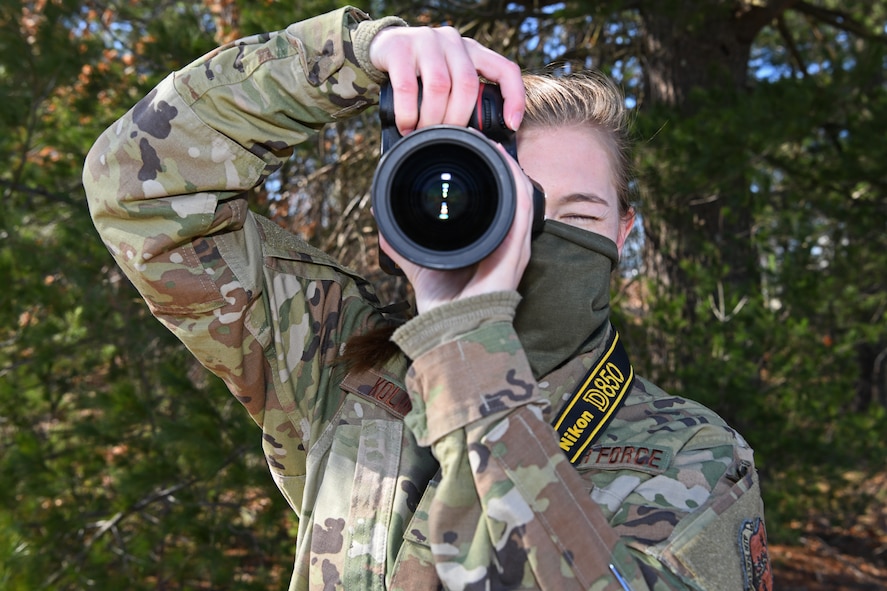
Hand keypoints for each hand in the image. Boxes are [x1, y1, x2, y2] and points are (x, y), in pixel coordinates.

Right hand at [368, 25, 524, 134]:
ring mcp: (427, 41)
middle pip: (467, 85)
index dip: (514, 98)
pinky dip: (408, 113)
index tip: (512, 125)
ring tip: (424, 135)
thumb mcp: (449, 77)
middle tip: (446, 138)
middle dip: (458, 119)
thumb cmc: (421, 72)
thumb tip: (481, 140)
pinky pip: (407, 86)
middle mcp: (454, 42)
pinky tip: (406, 126)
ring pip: (440, 86)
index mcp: (473, 51)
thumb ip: (463, 96)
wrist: (382, 47)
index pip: (505, 69)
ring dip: (433, 119)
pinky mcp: (399, 47)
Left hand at [379, 144, 535, 312]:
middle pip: (510, 194)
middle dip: (499, 166)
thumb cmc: (443, 304)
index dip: (487, 176)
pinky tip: (505, 164)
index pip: (493, 203)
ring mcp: (514, 246)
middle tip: (482, 143)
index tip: (470, 154)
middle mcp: (504, 242)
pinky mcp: (517, 249)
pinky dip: (516, 183)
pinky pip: (523, 209)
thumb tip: (381, 222)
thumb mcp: (419, 263)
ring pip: (520, 195)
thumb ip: (402, 244)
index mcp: (486, 244)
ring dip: (509, 168)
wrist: (453, 328)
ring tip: (493, 146)